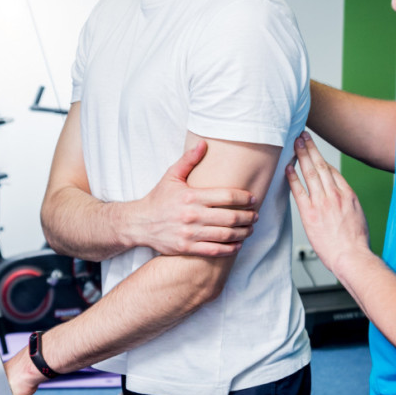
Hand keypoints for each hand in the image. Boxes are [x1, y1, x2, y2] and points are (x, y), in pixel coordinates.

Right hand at [129, 139, 258, 256]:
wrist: (140, 223)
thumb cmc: (158, 199)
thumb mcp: (171, 176)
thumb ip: (189, 160)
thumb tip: (204, 143)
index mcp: (191, 196)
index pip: (226, 196)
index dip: (244, 198)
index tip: (252, 198)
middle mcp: (192, 215)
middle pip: (230, 217)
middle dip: (248, 217)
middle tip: (256, 215)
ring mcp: (189, 233)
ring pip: (225, 235)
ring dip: (243, 233)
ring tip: (250, 229)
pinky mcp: (186, 248)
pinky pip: (214, 251)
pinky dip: (230, 249)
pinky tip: (237, 244)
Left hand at [285, 131, 371, 273]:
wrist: (352, 257)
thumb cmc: (356, 243)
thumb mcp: (358, 217)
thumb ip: (347, 205)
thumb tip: (340, 201)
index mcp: (348, 195)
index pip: (333, 172)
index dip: (322, 159)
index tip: (315, 151)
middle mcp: (335, 195)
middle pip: (321, 166)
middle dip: (311, 149)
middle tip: (303, 136)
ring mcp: (323, 202)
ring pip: (310, 173)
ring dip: (302, 155)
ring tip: (295, 143)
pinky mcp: (310, 213)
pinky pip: (299, 191)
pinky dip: (293, 177)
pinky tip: (288, 167)